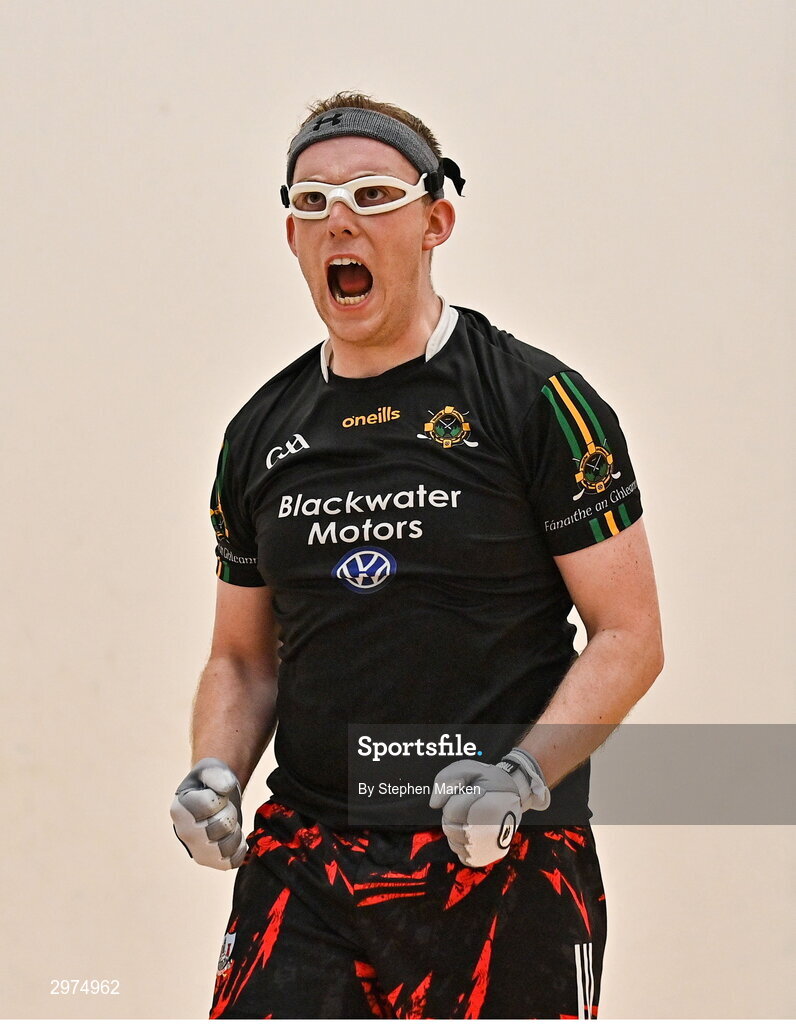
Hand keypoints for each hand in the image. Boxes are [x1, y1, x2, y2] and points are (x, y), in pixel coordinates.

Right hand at [170, 757, 246, 869]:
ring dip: (235, 831)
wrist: (212, 797)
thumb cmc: (209, 783)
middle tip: (223, 807)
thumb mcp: (211, 770)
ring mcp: (196, 850)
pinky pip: (233, 861)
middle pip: (222, 826)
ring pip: (227, 848)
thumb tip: (225, 788)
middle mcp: (184, 833)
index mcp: (179, 809)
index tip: (216, 794)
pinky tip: (233, 835)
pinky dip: (239, 847)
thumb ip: (217, 775)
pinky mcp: (210, 861)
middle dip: (229, 812)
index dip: (221, 796)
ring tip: (228, 821)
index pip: (209, 804)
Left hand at [429, 749, 549, 866]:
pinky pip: (462, 854)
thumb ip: (447, 780)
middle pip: (450, 828)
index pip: (451, 811)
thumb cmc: (490, 781)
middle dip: (452, 815)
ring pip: (453, 842)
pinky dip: (462, 843)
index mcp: (488, 808)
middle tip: (468, 805)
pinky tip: (472, 831)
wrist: (515, 795)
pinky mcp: (488, 857)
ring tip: (472, 817)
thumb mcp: (470, 769)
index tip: (469, 794)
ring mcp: (489, 847)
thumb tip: (434, 804)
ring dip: (456, 828)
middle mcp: (490, 833)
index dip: (453, 799)